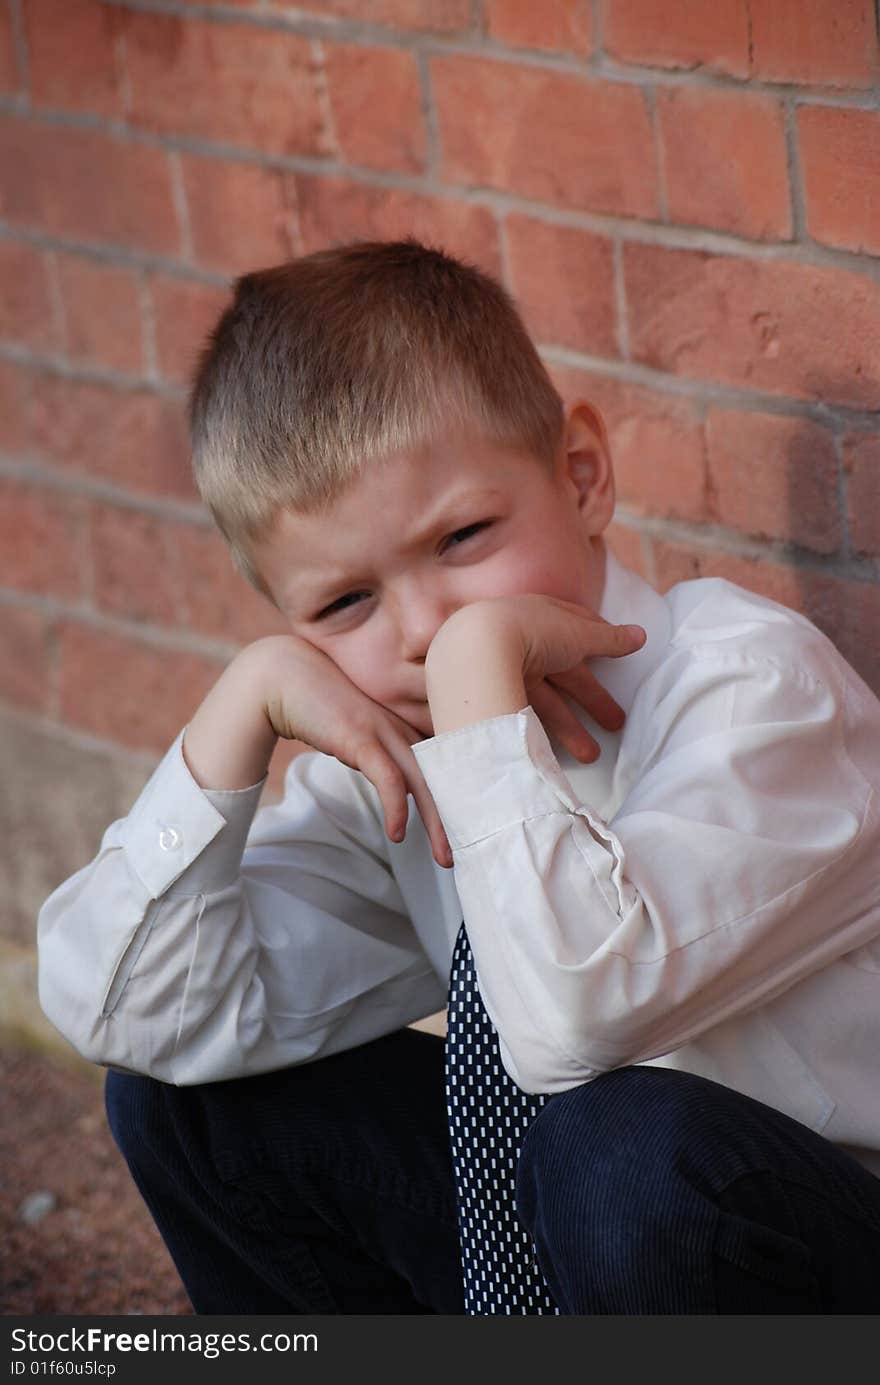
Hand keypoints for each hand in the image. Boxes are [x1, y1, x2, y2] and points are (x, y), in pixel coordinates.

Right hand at [254, 635, 452, 867]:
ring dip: (437, 823)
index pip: (444, 768)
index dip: (458, 801)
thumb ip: (382, 756)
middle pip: (443, 778)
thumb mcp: (360, 735)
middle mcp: (403, 730)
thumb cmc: (321, 707)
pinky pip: (388, 778)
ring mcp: (384, 732)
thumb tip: (399, 789)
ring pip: (423, 782)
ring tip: (445, 856)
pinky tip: (397, 834)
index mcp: (406, 730)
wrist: (283, 677)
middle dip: (456, 820)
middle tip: (466, 854)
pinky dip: (396, 807)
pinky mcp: (361, 737)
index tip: (465, 834)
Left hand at [426, 596, 645, 762]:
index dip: (599, 641)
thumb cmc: (532, 631)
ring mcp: (504, 669)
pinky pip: (524, 715)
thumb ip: (610, 639)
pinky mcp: (491, 694)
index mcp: (541, 616)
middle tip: (617, 724)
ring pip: (546, 700)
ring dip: (571, 728)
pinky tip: (555, 752)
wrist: (475, 652)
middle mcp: (522, 641)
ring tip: (592, 756)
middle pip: (565, 673)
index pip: (575, 627)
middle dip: (592, 699)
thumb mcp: (578, 633)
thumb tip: (641, 636)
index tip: (618, 656)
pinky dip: (542, 732)